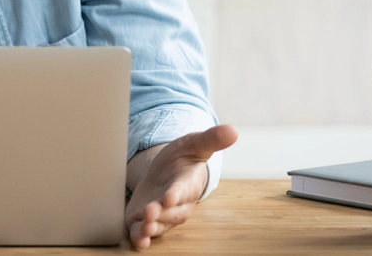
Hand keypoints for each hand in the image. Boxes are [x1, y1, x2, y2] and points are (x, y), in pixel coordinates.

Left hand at [124, 124, 237, 249]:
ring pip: (159, 225)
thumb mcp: (193, 145)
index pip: (183, 190)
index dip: (177, 194)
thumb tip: (233, 130)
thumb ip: (210, 139)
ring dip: (151, 228)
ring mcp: (162, 215)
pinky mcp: (146, 220)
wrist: (166, 172)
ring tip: (143, 229)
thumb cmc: (182, 160)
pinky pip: (145, 233)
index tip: (170, 196)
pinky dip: (141, 238)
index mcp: (187, 184)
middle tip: (149, 212)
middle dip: (160, 214)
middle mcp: (177, 204)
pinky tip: (138, 241)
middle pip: (170, 212)